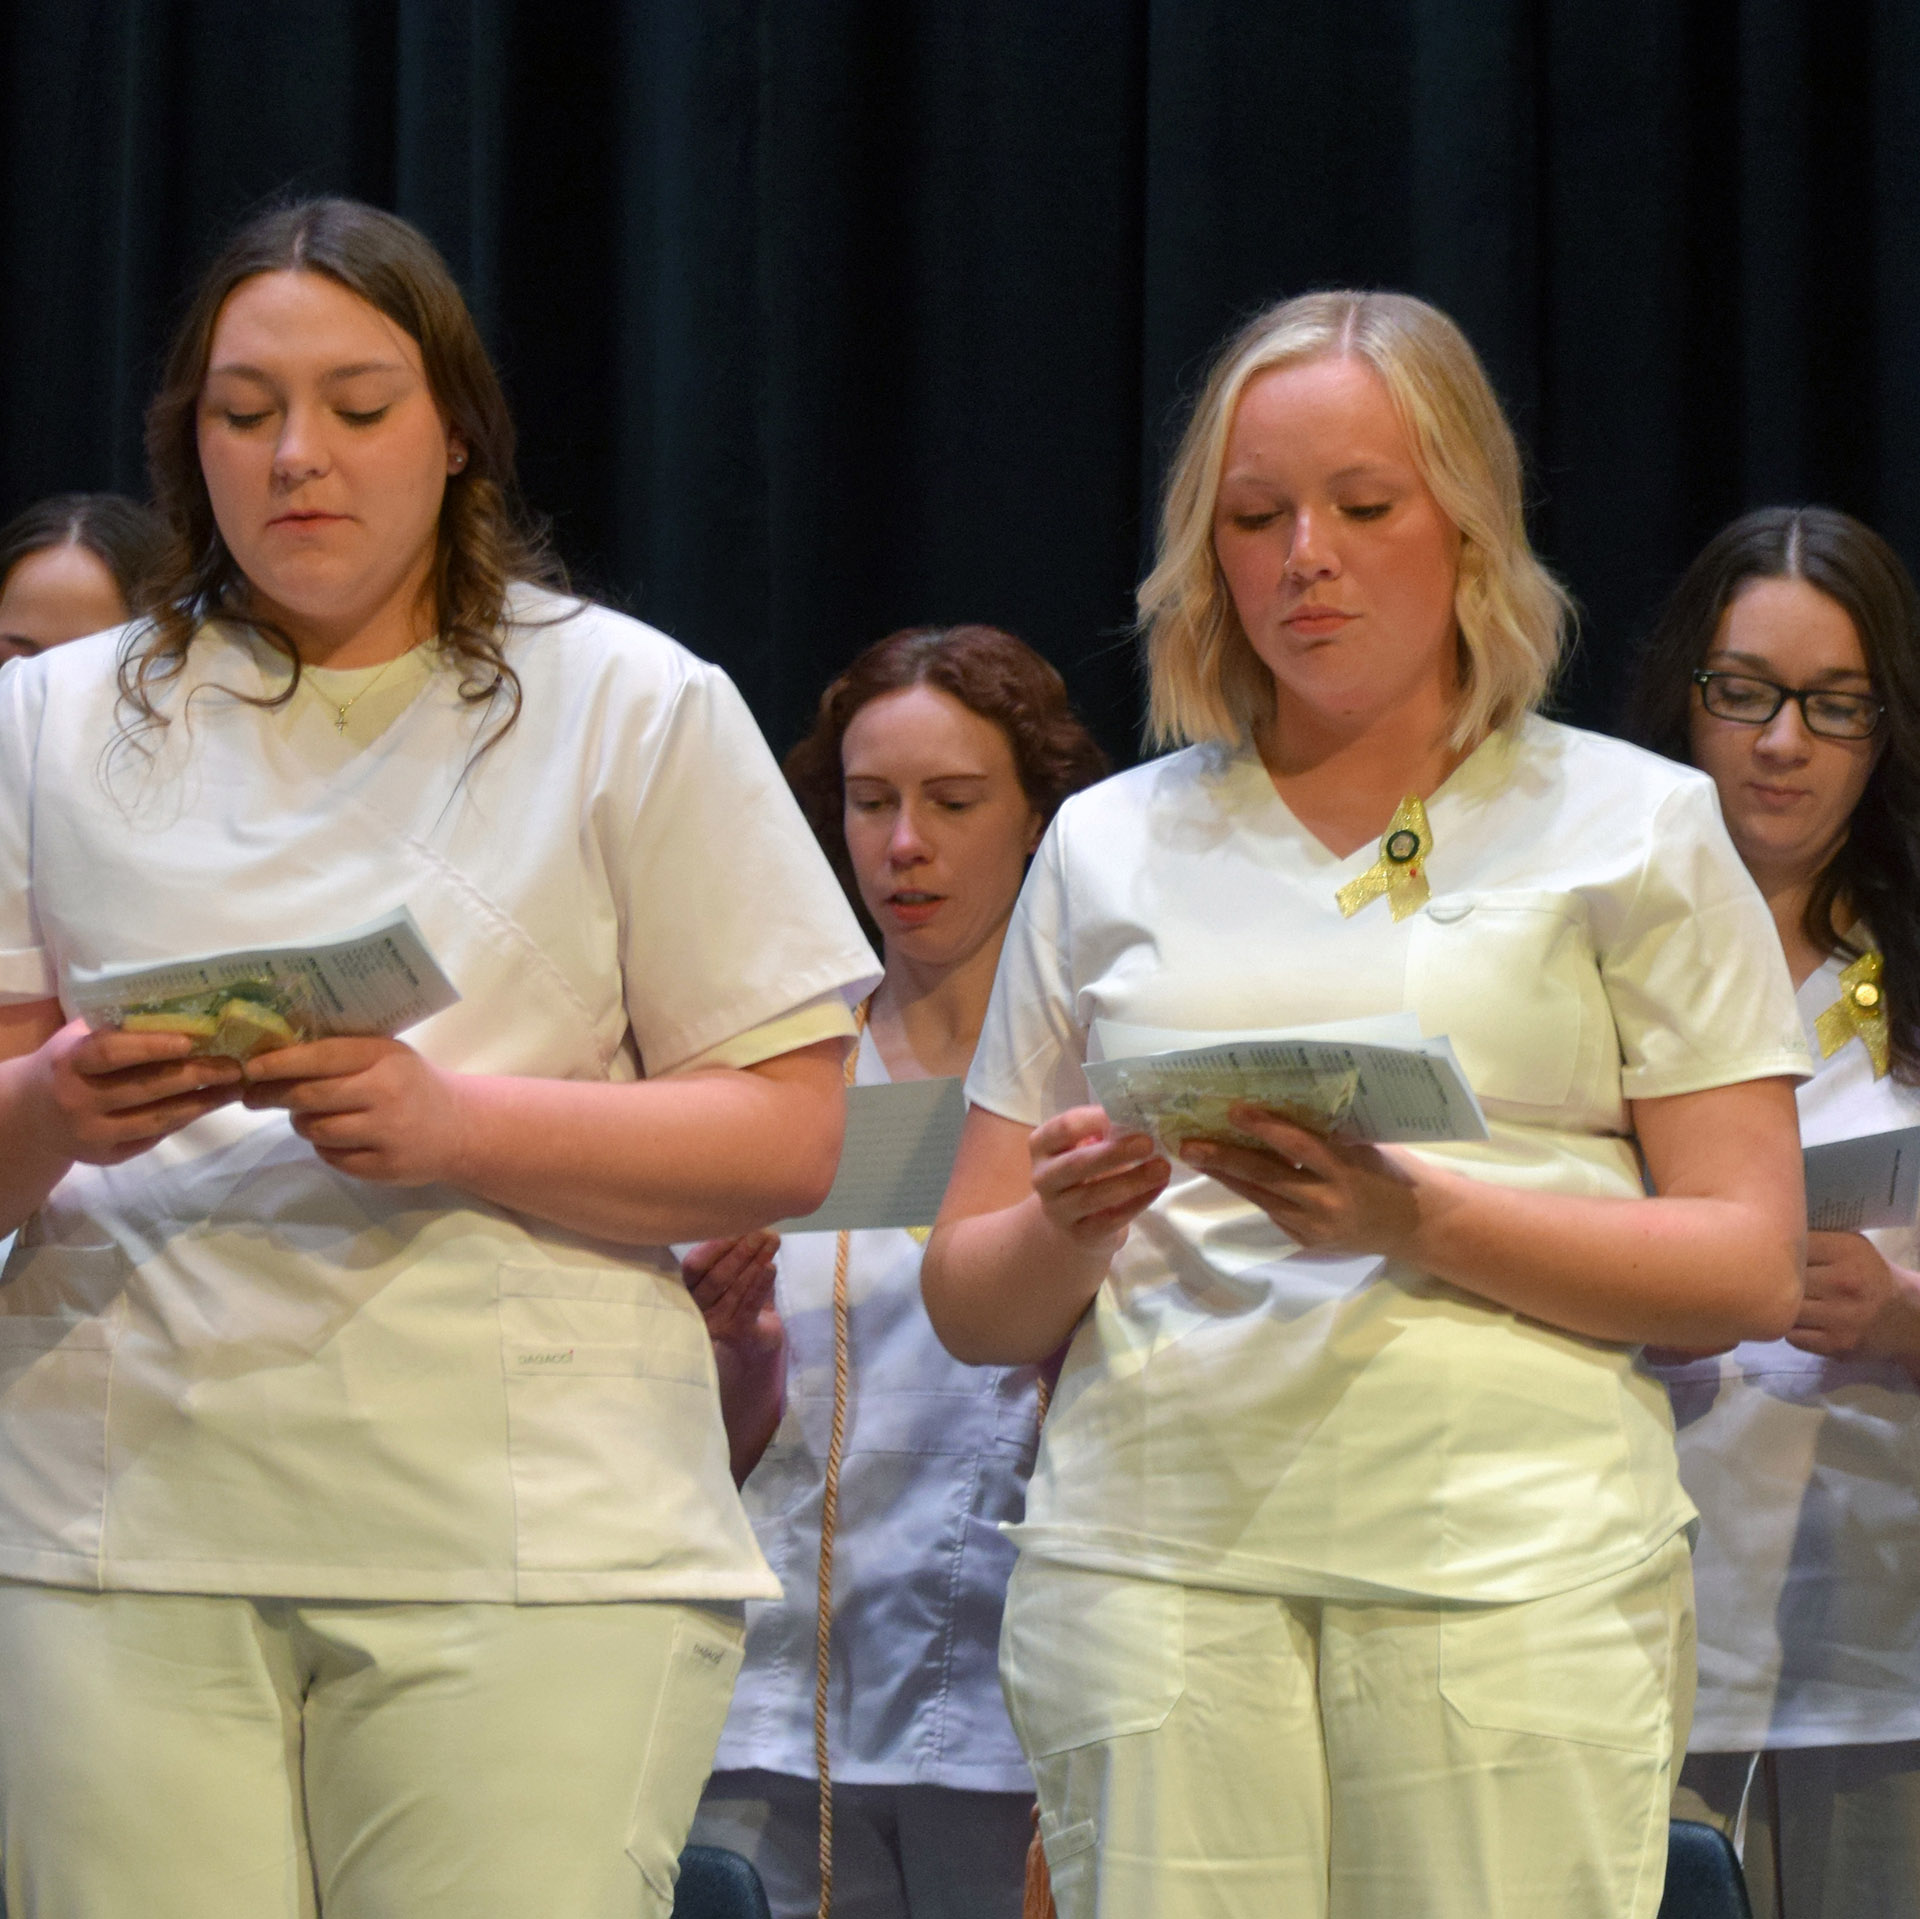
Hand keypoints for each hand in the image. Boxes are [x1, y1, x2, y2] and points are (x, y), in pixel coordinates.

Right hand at [25, 1019, 243, 1164]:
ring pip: (157, 1118)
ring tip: (234, 1087)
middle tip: (235, 1065)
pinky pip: (154, 1137)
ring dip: (202, 1103)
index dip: (152, 1046)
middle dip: (196, 1075)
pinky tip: (209, 1104)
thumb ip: (119, 1026)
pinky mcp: (106, 1157)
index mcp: (69, 1063)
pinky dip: (185, 1119)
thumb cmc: (70, 1063)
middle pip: (146, 1088)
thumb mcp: (80, 1038)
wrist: (33, 1114)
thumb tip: (186, 1009)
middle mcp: (77, 1101)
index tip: (192, 1041)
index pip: (112, 1053)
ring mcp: (91, 1134)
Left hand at [241, 1038, 466, 1184]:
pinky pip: (331, 1157)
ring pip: (315, 1130)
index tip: (250, 1068)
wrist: (459, 1127)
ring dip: (302, 1123)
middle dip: (272, 1096)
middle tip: (253, 1096)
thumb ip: (342, 1055)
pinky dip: (326, 1148)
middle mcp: (387, 1092)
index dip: (280, 1063)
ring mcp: (388, 1132)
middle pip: (309, 1096)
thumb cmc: (411, 1084)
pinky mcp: (385, 1166)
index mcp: (385, 1057)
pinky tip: (342, 1138)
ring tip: (310, 1117)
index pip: (321, 1057)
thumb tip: (274, 1056)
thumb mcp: (386, 1057)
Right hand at [682, 1232, 783, 1356]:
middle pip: (716, 1276)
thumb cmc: (744, 1300)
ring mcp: (717, 1322)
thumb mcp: (737, 1273)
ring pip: (735, 1289)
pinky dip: (761, 1284)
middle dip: (740, 1251)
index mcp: (692, 1288)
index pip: (694, 1265)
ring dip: (755, 1262)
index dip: (714, 1245)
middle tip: (761, 1232)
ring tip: (772, 1241)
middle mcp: (698, 1307)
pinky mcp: (738, 1333)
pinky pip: (750, 1305)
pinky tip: (771, 1266)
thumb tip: (750, 1215)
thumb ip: (737, 1250)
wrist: (758, 1341)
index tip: (737, 1223)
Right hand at [1028, 1106, 1170, 1248]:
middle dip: (1114, 1152)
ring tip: (1162, 1167)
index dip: (1095, 1119)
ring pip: (1095, 1196)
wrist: (1070, 1222)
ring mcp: (1059, 1209)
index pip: (1064, 1128)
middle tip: (1148, 1142)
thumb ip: (1103, 1133)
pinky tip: (1158, 1188)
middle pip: (1076, 1164)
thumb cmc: (1084, 1172)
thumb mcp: (1084, 1147)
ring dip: (1132, 1180)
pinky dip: (1137, 1202)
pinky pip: (1111, 1219)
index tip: (1127, 1113)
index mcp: (1042, 1146)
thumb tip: (1139, 1117)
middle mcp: (1043, 1178)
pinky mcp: (1080, 1234)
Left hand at [1176, 1102, 1423, 1256]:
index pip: (1298, 1146)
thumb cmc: (1394, 1173)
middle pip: (1267, 1175)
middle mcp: (1327, 1200)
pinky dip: (1250, 1191)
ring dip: (1225, 1175)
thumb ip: (1329, 1134)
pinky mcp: (1308, 1240)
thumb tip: (1282, 1108)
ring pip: (1261, 1196)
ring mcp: (1315, 1224)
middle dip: (1224, 1157)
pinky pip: (1273, 1211)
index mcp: (1347, 1169)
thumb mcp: (1366, 1147)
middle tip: (1189, 1142)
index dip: (1265, 1128)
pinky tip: (1227, 1175)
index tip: (1234, 1109)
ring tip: (1194, 1156)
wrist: (1419, 1227)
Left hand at [1786, 1231, 1919, 1361]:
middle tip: (1773, 1282)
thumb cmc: (1870, 1276)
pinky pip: (1792, 1335)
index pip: (1792, 1246)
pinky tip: (1802, 1322)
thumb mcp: (1851, 1247)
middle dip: (1775, 1280)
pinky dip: (1791, 1329)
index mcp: (1847, 1251)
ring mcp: (1841, 1316)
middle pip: (1783, 1278)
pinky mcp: (1836, 1344)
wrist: (1907, 1319)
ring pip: (1784, 1308)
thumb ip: (1815, 1240)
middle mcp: (1844, 1282)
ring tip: (1788, 1302)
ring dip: (1781, 1307)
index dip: (1777, 1251)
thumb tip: (1768, 1234)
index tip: (1774, 1255)